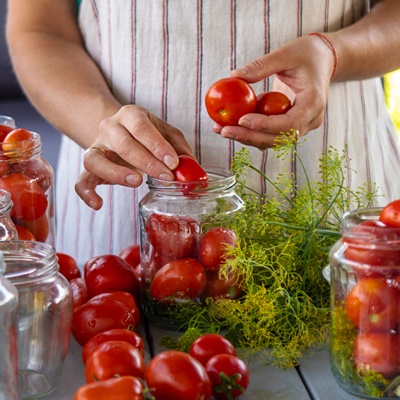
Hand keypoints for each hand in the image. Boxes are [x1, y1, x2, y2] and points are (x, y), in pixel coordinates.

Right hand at [75, 105, 192, 209]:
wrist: (119, 132)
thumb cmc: (147, 135)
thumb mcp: (166, 133)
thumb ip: (179, 148)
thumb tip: (193, 168)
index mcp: (130, 115)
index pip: (141, 127)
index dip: (157, 145)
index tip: (173, 162)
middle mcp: (109, 128)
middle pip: (122, 143)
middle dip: (147, 162)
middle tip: (166, 177)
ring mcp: (96, 148)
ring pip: (95, 160)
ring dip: (116, 173)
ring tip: (137, 182)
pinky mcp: (89, 167)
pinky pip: (81, 180)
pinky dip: (86, 193)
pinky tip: (98, 205)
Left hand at [213, 34, 335, 149]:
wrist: (323, 60)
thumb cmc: (307, 53)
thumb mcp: (285, 54)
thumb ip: (261, 66)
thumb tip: (234, 76)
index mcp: (313, 104)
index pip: (288, 124)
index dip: (265, 125)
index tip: (242, 120)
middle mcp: (309, 120)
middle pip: (278, 138)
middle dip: (249, 136)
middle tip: (224, 131)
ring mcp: (301, 125)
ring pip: (272, 140)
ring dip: (246, 137)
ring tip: (221, 129)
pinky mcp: (290, 125)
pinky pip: (269, 134)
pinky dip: (251, 132)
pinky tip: (231, 127)